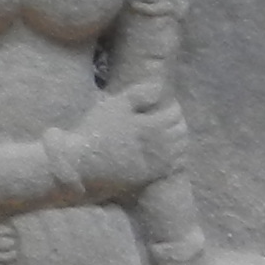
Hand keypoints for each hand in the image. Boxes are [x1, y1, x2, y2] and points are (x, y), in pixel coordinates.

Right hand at [61, 88, 188, 196]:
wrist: (84, 164)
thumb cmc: (96, 131)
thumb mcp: (114, 105)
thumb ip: (139, 95)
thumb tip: (159, 87)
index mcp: (153, 125)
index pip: (175, 113)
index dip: (172, 107)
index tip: (165, 105)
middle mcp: (160, 145)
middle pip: (181, 130)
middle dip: (177, 122)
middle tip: (168, 118)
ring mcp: (158, 163)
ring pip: (181, 148)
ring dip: (179, 138)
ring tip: (169, 134)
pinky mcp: (152, 177)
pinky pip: (175, 166)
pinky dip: (177, 156)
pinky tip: (168, 153)